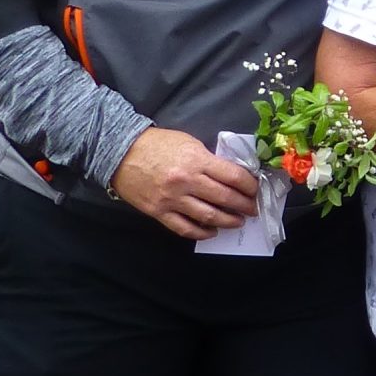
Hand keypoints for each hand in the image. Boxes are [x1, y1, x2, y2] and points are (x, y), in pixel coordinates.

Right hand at [112, 128, 260, 240]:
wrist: (119, 152)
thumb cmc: (157, 144)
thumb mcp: (189, 143)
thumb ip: (209, 160)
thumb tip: (230, 175)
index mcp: (197, 161)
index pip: (234, 177)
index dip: (250, 186)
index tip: (256, 190)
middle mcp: (186, 182)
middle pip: (225, 198)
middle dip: (245, 206)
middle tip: (252, 209)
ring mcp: (172, 199)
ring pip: (208, 217)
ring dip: (228, 221)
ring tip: (237, 221)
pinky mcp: (158, 212)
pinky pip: (184, 228)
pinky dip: (202, 233)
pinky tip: (212, 231)